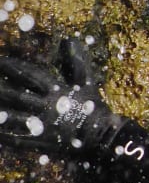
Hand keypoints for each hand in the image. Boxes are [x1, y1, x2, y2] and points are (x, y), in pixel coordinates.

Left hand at [0, 38, 125, 154]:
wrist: (104, 138)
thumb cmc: (95, 109)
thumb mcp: (88, 83)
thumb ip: (78, 62)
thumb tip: (71, 39)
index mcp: (56, 90)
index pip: (28, 74)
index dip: (11, 66)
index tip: (0, 60)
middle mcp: (45, 106)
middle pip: (15, 95)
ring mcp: (42, 125)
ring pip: (12, 117)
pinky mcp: (40, 142)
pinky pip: (17, 138)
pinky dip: (4, 135)